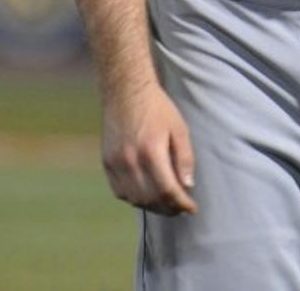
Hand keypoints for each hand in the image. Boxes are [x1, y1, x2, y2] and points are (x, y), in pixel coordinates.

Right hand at [101, 82, 197, 215]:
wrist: (125, 91)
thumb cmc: (157, 108)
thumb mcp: (179, 128)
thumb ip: (184, 158)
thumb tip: (188, 186)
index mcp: (152, 151)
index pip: (168, 190)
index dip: (182, 204)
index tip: (192, 208)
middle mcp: (131, 160)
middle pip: (151, 199)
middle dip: (169, 208)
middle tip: (181, 208)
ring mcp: (116, 163)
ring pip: (135, 199)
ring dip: (152, 206)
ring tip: (166, 204)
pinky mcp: (107, 162)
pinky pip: (120, 192)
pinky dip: (134, 198)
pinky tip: (146, 194)